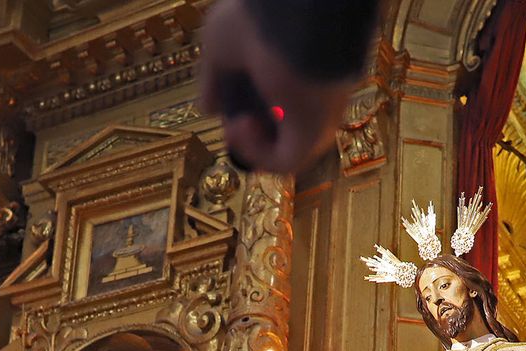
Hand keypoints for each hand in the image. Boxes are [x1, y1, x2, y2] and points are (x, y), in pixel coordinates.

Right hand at [196, 0, 353, 172]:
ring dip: (251, 146)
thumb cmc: (259, 18)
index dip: (246, 113)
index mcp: (298, 72)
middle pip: (281, 133)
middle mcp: (313, 96)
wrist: (288, 14)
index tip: (226, 107)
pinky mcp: (314, 132)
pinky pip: (285, 162)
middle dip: (250, 136)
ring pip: (285, 152)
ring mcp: (317, 117)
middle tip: (231, 125)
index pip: (276, 107)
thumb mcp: (220, 45)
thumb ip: (213, 79)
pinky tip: (241, 126)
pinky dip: (257, 153)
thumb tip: (208, 108)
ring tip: (236, 124)